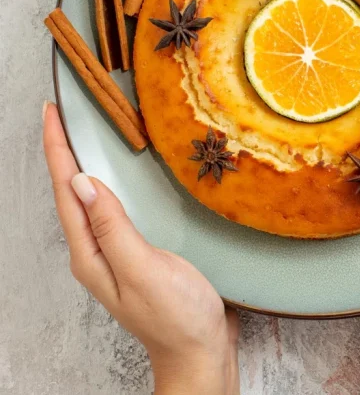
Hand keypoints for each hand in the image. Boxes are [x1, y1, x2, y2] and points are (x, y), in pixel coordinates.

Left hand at [42, 102, 239, 394]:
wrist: (202, 352)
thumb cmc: (176, 317)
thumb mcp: (143, 269)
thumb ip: (113, 227)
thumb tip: (83, 183)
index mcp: (91, 253)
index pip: (66, 191)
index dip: (59, 149)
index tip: (52, 112)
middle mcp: (98, 251)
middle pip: (73, 192)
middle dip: (65, 150)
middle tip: (63, 112)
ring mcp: (118, 253)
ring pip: (93, 199)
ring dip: (85, 164)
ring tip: (84, 133)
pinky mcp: (140, 253)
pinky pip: (117, 209)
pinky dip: (114, 183)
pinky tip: (123, 175)